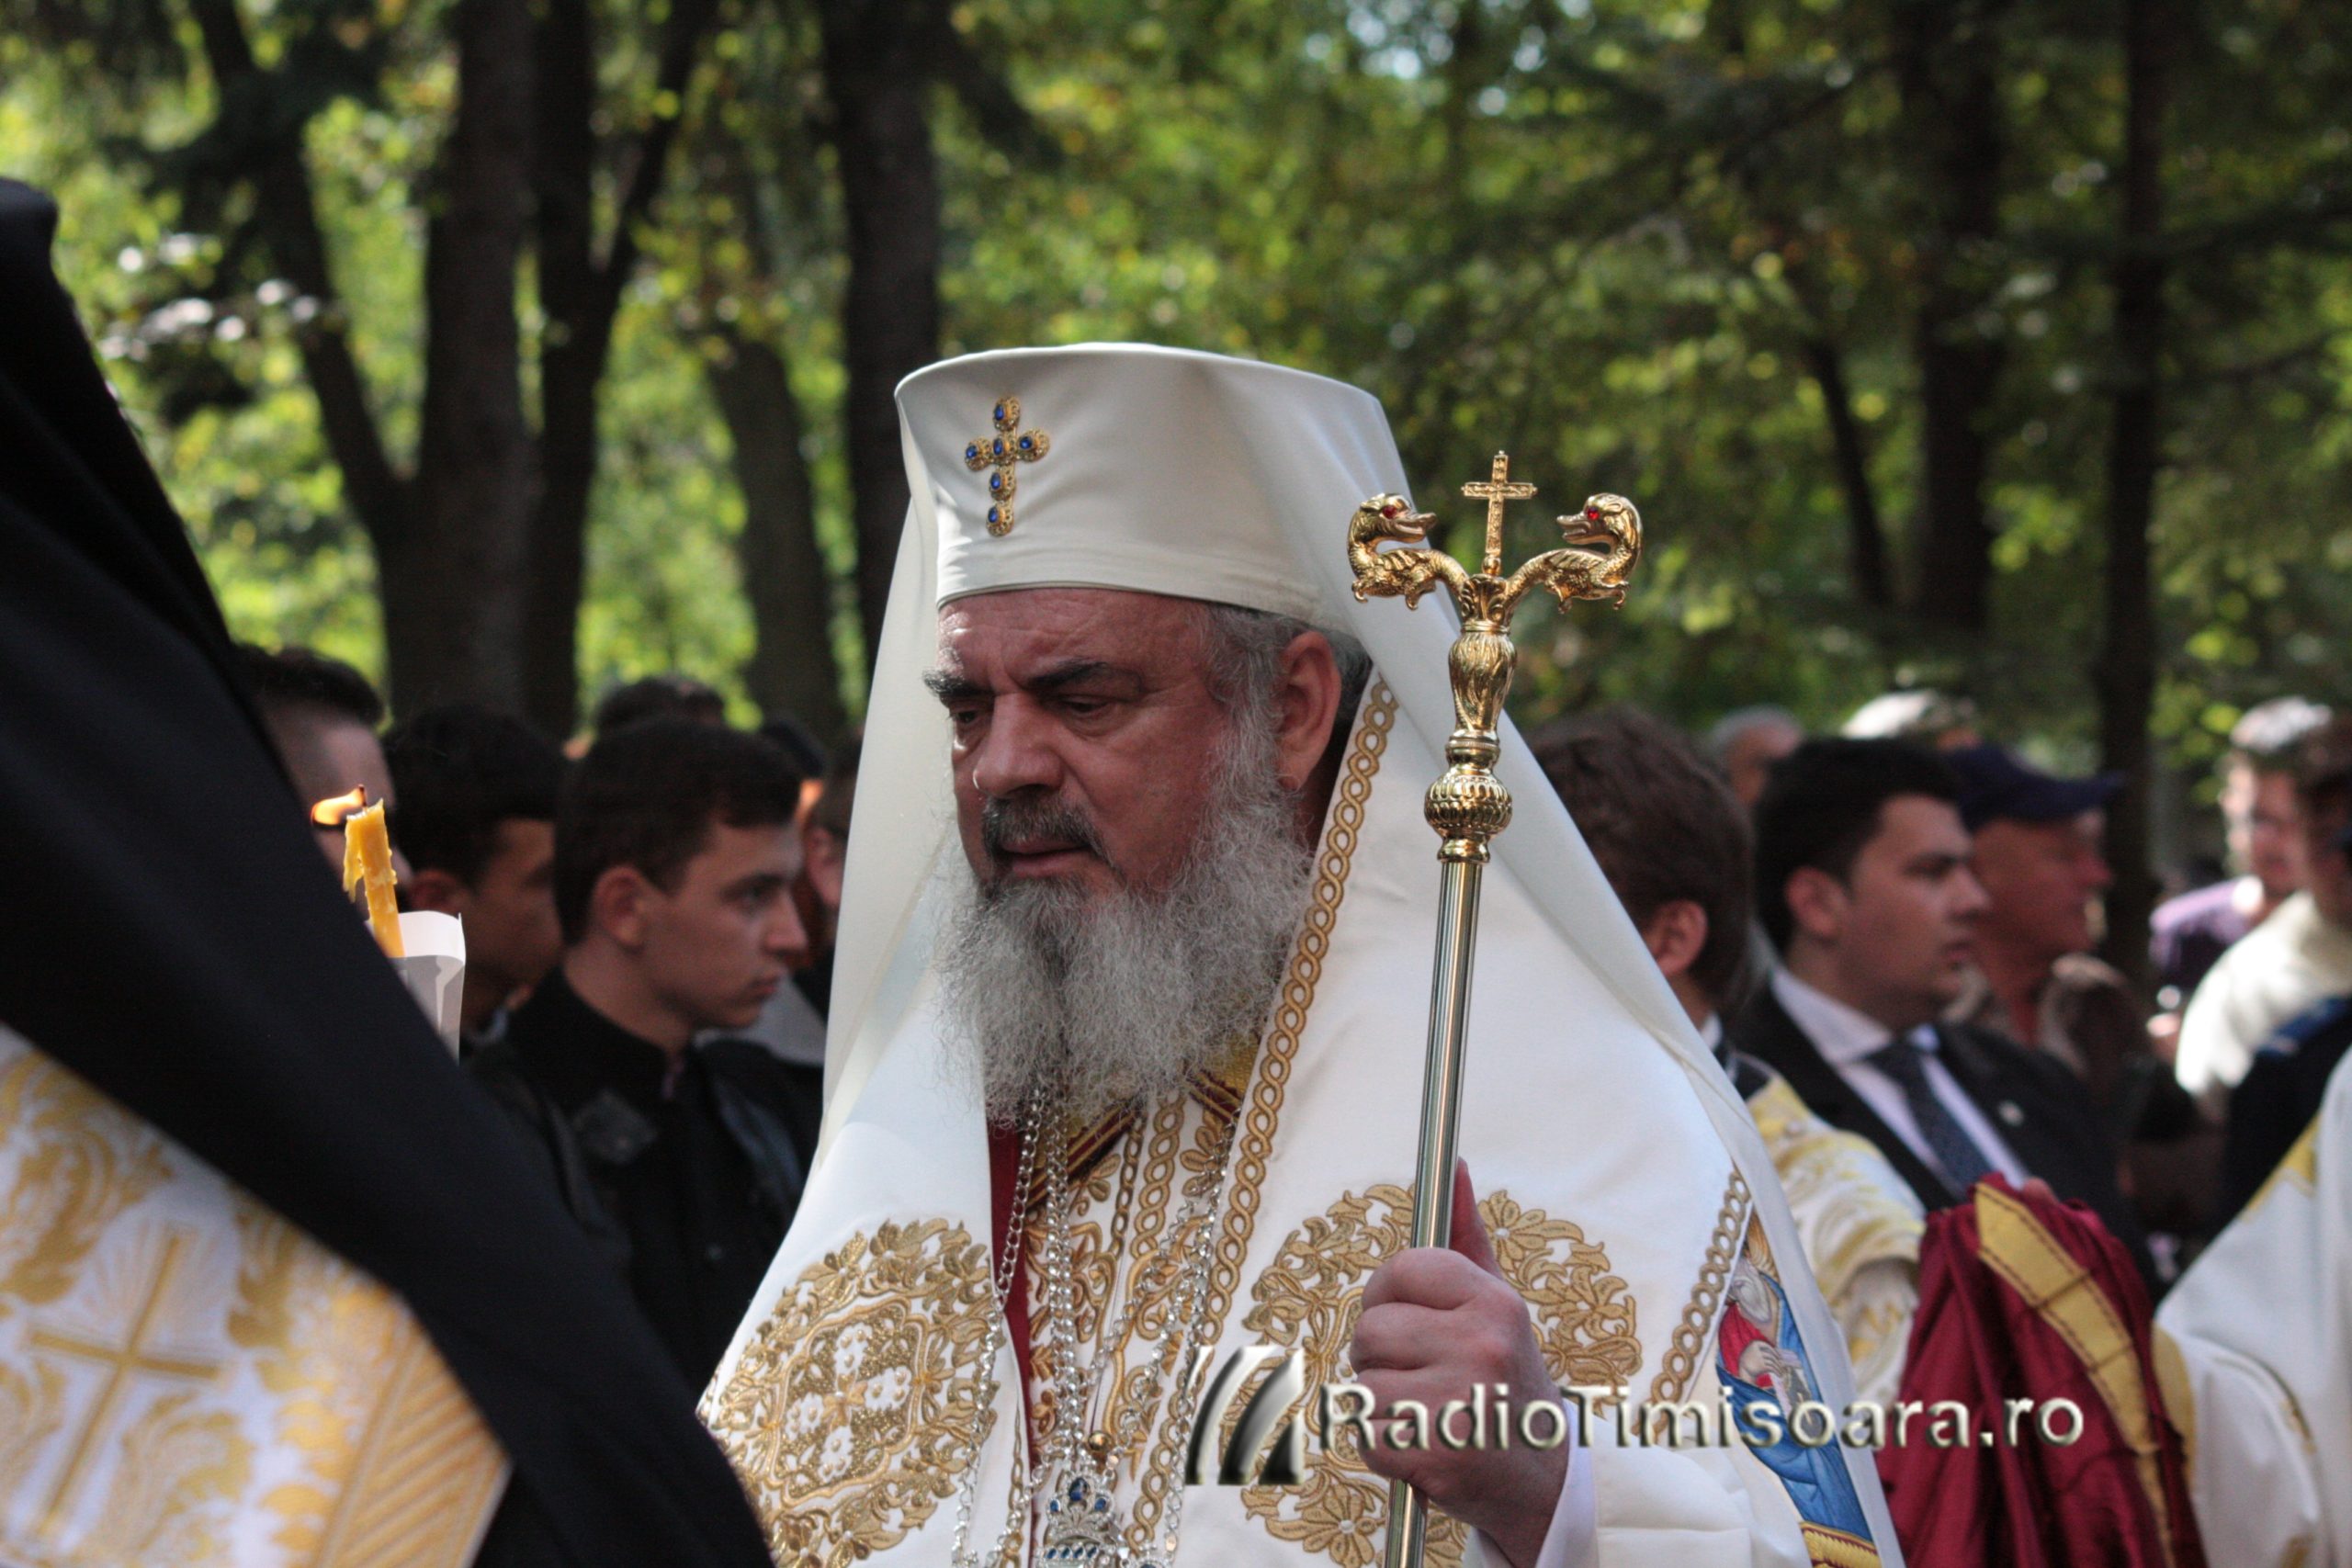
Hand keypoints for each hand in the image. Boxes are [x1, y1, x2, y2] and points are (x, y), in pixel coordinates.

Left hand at [1350, 1161, 1568, 1567]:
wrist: (1545, 1482)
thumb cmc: (1509, 1383)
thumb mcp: (1498, 1303)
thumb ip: (1467, 1237)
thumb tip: (1453, 1167)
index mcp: (1493, 1302)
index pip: (1399, 1269)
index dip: (1390, 1298)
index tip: (1410, 1321)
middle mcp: (1478, 1345)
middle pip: (1370, 1329)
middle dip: (1381, 1356)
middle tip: (1423, 1378)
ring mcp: (1455, 1401)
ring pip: (1361, 1382)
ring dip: (1381, 1402)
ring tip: (1427, 1412)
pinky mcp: (1431, 1453)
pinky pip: (1362, 1431)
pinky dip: (1382, 1444)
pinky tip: (1423, 1445)